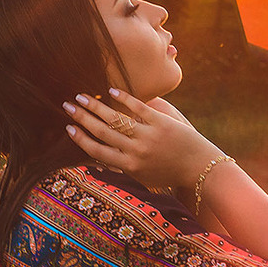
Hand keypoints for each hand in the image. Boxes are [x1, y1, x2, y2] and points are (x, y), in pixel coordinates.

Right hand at [63, 89, 216, 186]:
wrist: (199, 168)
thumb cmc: (169, 173)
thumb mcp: (142, 176)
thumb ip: (122, 167)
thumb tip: (97, 160)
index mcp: (129, 167)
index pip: (97, 151)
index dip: (81, 139)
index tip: (68, 128)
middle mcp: (136, 151)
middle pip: (102, 131)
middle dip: (82, 117)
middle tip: (67, 105)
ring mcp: (148, 136)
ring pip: (115, 118)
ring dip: (96, 106)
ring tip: (82, 96)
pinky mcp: (162, 123)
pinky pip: (139, 108)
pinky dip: (124, 98)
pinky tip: (112, 90)